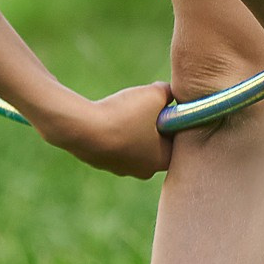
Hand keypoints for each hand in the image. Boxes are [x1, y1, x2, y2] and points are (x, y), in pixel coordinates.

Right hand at [40, 82, 175, 178]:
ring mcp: (121, 169)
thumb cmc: (126, 115)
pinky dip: (112, 130)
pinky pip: (113, 143)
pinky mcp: (101, 162)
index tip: (163, 104)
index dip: (172, 118)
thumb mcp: (154, 94)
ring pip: (133, 142)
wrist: (85, 129)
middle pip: (156, 142)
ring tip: (122, 110)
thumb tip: (169, 92)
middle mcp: (145, 171)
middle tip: (143, 105)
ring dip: (131, 127)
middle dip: (152, 123)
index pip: (177, 138)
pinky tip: (107, 118)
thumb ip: (168, 92)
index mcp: (164, 160)